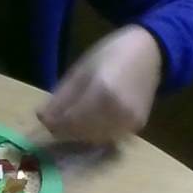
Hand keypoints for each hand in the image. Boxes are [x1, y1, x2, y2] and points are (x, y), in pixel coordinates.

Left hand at [38, 25, 162, 142]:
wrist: (150, 53)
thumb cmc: (111, 55)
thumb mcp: (80, 70)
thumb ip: (61, 97)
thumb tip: (42, 118)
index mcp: (102, 92)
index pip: (70, 120)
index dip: (53, 124)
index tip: (44, 120)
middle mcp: (118, 111)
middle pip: (81, 133)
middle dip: (64, 130)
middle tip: (55, 122)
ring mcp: (130, 121)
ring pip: (94, 139)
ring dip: (79, 134)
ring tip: (72, 121)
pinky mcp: (138, 126)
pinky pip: (109, 137)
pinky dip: (96, 133)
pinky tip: (91, 121)